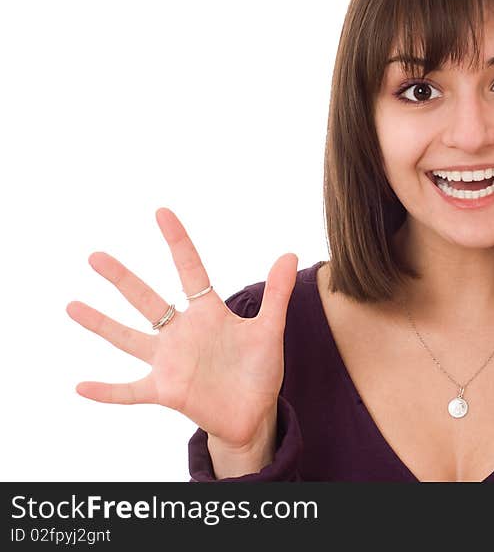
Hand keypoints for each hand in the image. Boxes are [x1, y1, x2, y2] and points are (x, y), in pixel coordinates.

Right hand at [67, 207, 298, 448]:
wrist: (254, 412)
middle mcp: (183, 332)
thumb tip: (291, 255)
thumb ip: (277, 294)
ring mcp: (171, 362)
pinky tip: (80, 387)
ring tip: (71, 305)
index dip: (177, 242)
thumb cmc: (259, 369)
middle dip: (123, 279)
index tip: (161, 212)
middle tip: (96, 256)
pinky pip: (130, 391)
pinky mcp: (166, 391)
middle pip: (148, 300)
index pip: (190, 269)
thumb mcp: (270, 330)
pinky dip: (107, 391)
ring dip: (101, 324)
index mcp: (208, 313)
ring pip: (129, 339)